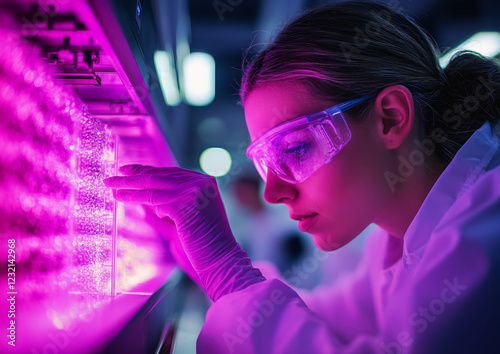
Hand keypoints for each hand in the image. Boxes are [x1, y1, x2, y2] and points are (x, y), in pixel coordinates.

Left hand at [104, 164, 264, 300]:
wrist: (220, 262)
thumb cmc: (203, 248)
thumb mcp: (183, 223)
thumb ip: (167, 211)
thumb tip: (145, 205)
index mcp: (205, 183)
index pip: (170, 173)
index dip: (147, 170)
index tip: (128, 170)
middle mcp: (201, 182)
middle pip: (160, 176)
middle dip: (133, 176)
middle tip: (112, 177)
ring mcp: (195, 191)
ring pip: (153, 186)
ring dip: (128, 187)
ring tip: (110, 188)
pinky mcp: (185, 202)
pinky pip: (153, 199)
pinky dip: (137, 199)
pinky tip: (122, 200)